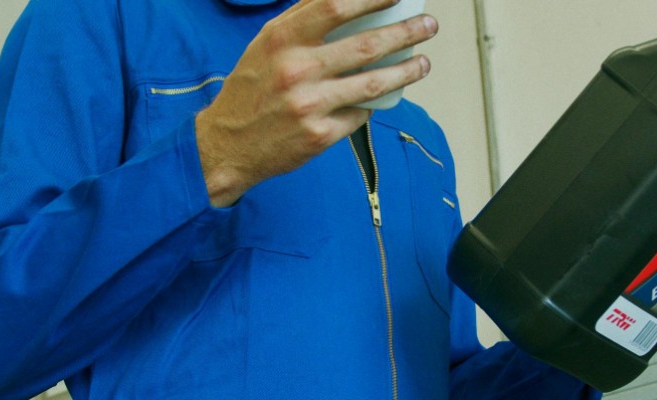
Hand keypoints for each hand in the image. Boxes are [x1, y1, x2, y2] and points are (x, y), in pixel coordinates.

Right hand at [194, 0, 438, 206]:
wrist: (228, 145)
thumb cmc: (252, 87)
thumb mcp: (266, 44)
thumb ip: (301, 19)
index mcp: (282, 40)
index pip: (335, 6)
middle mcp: (296, 70)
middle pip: (366, 45)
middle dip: (406, 32)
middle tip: (429, 25)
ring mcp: (310, 105)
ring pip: (373, 84)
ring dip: (407, 71)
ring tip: (424, 63)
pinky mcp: (319, 136)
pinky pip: (359, 114)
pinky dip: (372, 104)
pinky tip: (382, 97)